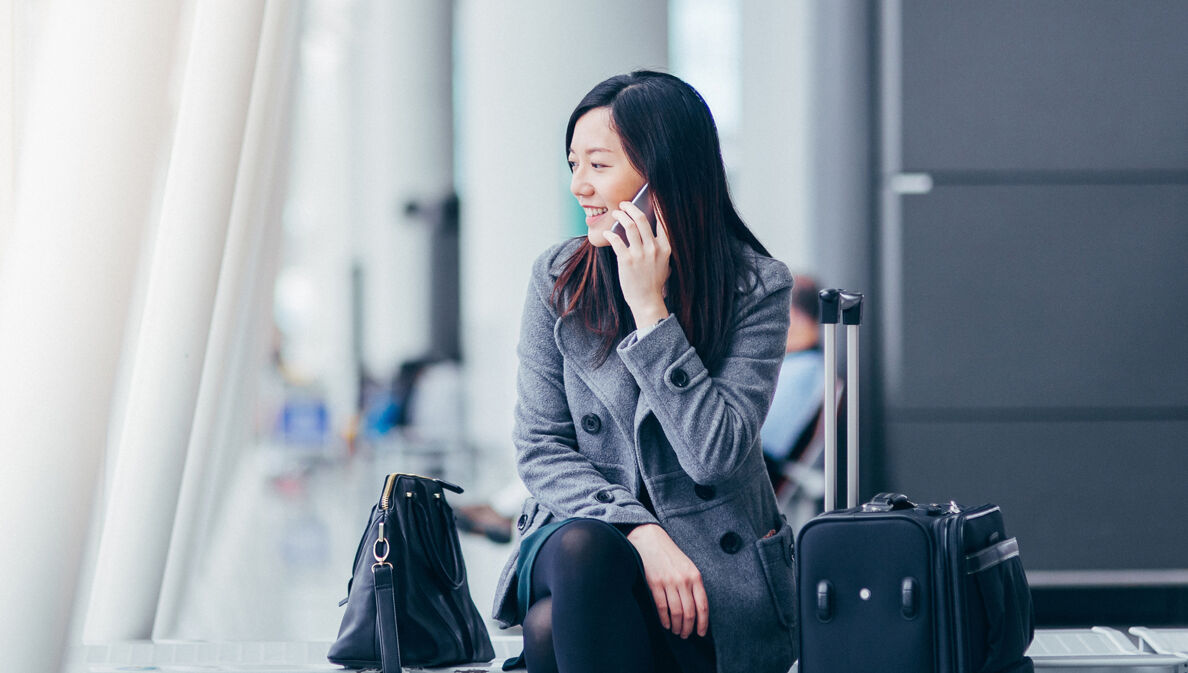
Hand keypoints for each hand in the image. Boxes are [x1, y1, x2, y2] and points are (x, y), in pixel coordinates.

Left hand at [604, 200, 670, 328]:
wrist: (647, 301)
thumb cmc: (653, 281)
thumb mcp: (663, 262)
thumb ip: (658, 245)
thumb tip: (647, 227)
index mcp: (665, 247)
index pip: (663, 220)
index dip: (656, 204)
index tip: (650, 194)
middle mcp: (654, 248)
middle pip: (642, 218)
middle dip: (630, 207)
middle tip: (623, 204)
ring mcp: (640, 254)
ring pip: (629, 225)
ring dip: (620, 216)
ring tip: (615, 213)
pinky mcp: (627, 260)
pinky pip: (616, 240)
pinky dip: (610, 233)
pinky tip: (607, 232)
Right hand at [626, 523, 709, 638]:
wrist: (650, 540)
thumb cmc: (669, 554)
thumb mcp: (687, 566)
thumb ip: (693, 584)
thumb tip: (697, 608)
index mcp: (695, 576)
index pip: (703, 605)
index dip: (703, 623)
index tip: (701, 633)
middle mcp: (684, 580)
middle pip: (690, 612)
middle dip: (689, 628)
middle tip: (686, 635)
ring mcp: (669, 582)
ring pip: (676, 612)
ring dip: (677, 626)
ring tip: (677, 631)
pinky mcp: (655, 584)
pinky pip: (662, 607)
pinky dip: (665, 619)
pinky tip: (666, 624)